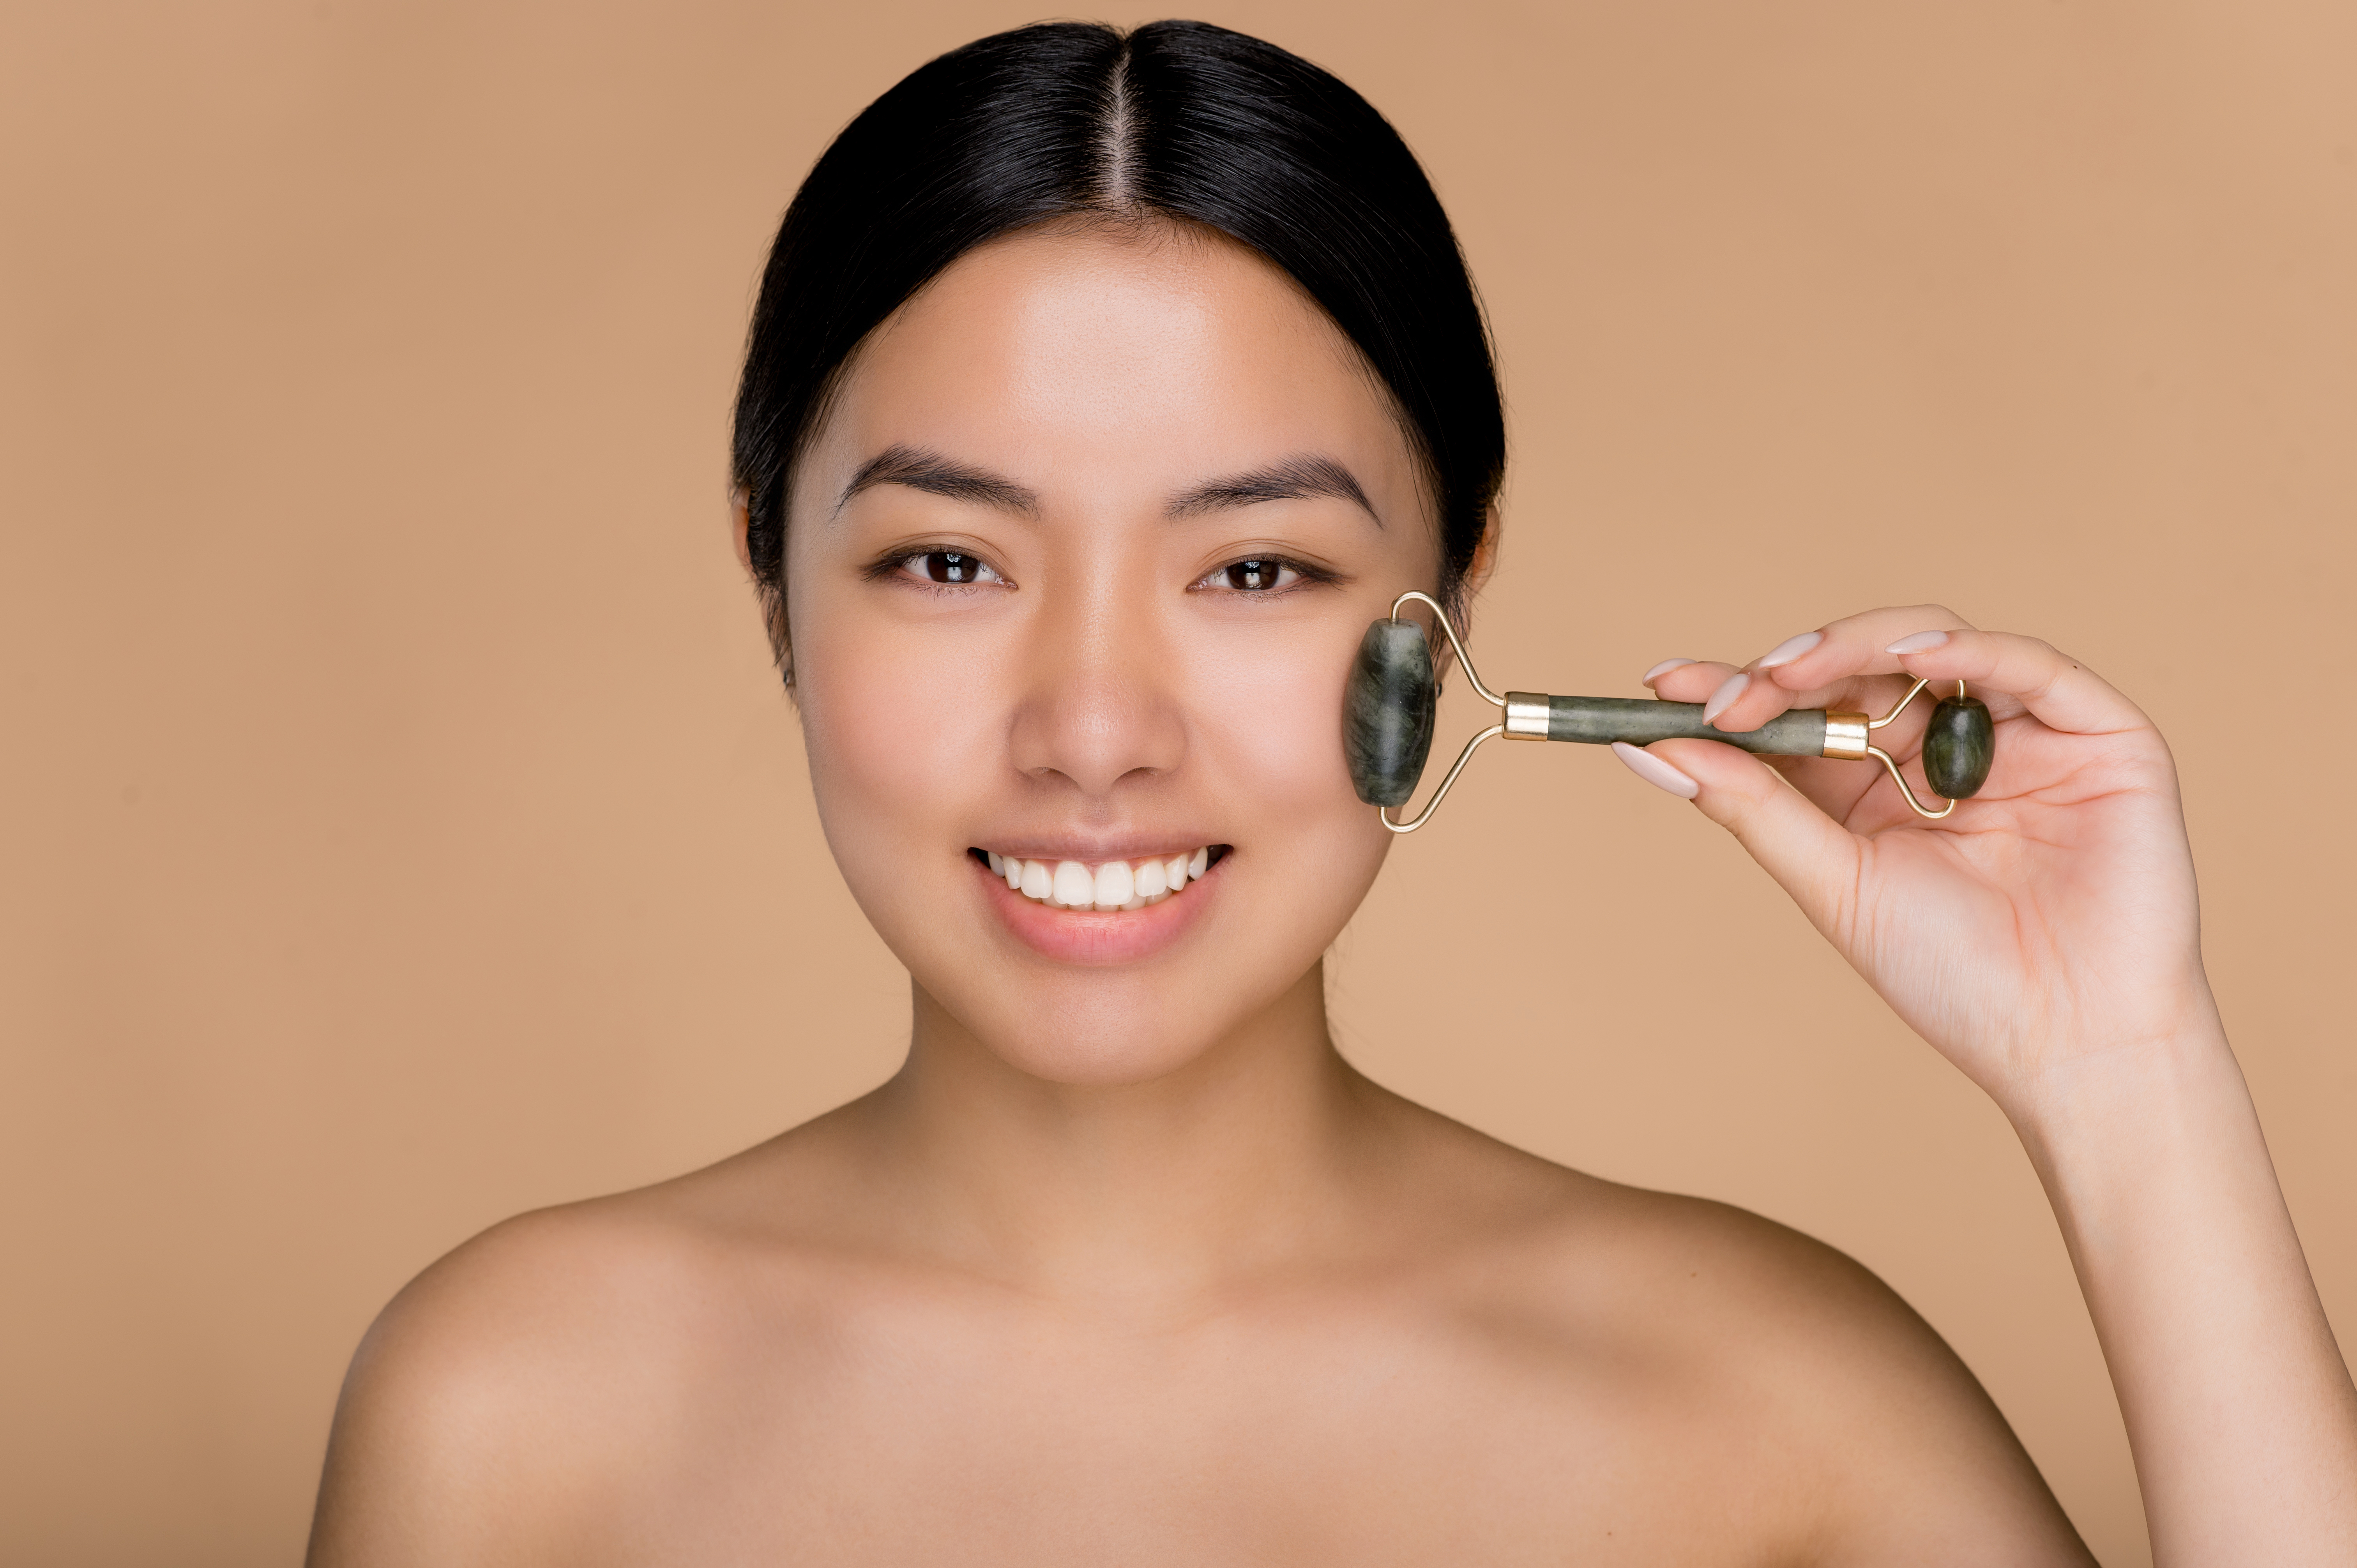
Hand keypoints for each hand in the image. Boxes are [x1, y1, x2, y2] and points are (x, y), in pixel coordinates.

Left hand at [1634, 605, 2216, 1118]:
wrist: (2070, 1044)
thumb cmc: (1954, 977)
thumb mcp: (1834, 883)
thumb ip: (1753, 808)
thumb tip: (1650, 748)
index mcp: (1881, 786)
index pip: (1803, 712)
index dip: (1736, 690)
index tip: (1662, 684)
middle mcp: (1946, 749)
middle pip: (1860, 669)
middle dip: (1791, 670)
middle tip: (1733, 694)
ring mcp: (2023, 736)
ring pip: (1932, 646)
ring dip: (1856, 647)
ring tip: (1795, 671)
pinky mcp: (2099, 735)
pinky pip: (2030, 667)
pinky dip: (1968, 651)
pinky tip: (1909, 661)